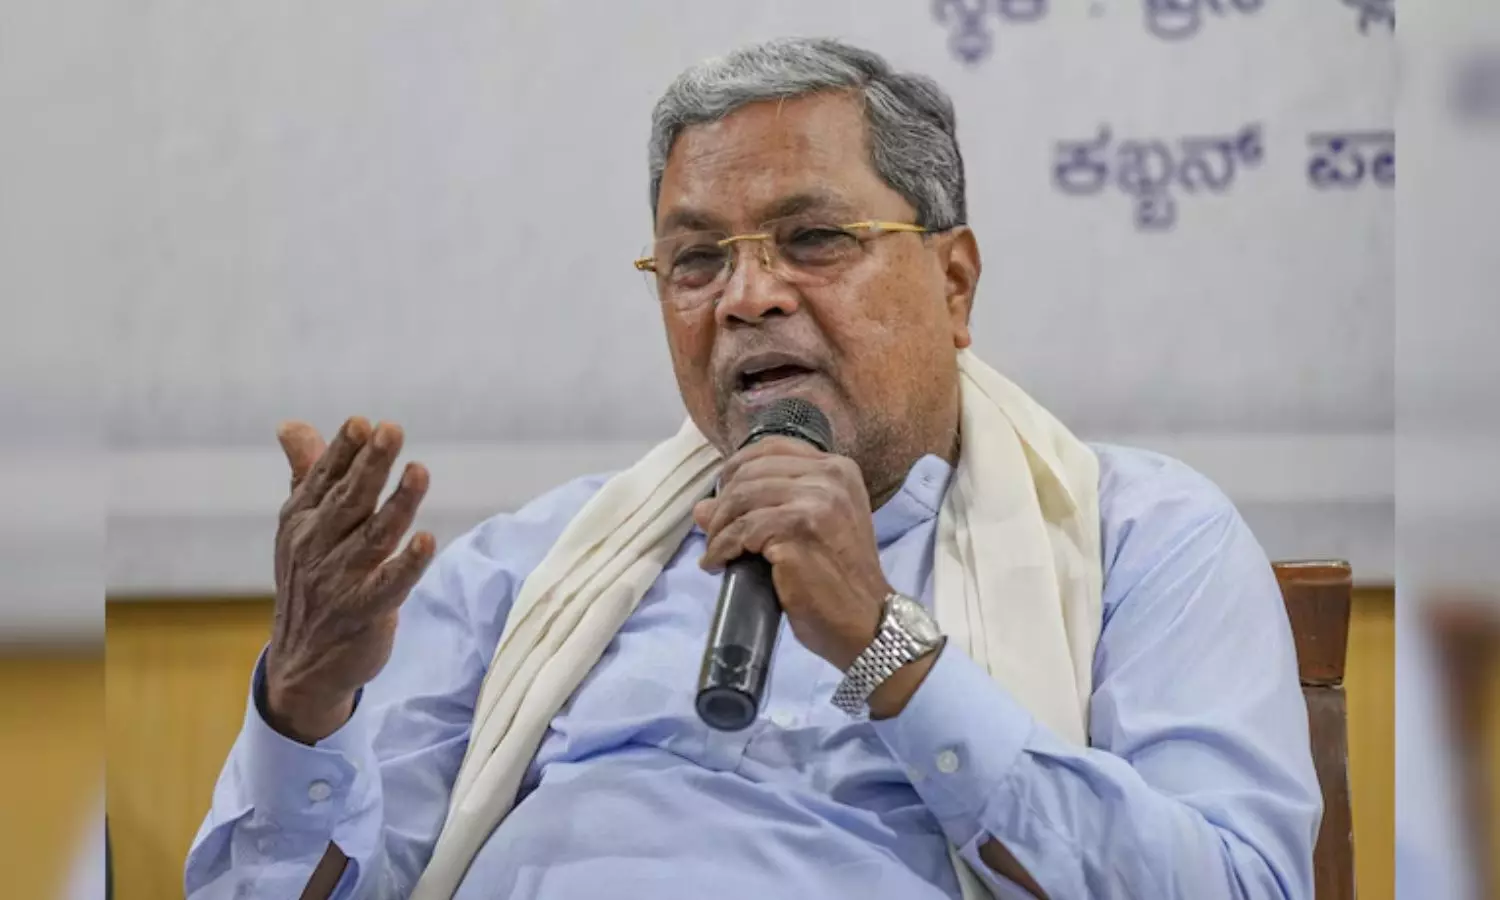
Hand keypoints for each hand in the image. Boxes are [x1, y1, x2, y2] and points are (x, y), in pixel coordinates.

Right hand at [264, 416, 434, 742]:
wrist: (302, 663)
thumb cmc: (310, 581)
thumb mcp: (301, 527)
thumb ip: (307, 474)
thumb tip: (291, 424)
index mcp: (302, 520)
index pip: (325, 478)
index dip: (344, 451)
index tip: (362, 423)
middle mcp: (317, 546)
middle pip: (350, 500)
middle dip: (371, 464)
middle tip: (391, 430)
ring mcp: (339, 580)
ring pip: (374, 536)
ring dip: (398, 504)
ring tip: (419, 472)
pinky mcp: (364, 611)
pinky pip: (389, 584)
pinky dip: (408, 564)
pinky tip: (426, 541)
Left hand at [693, 437, 889, 670]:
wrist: (866, 620)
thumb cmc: (840, 578)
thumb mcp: (810, 529)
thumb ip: (765, 507)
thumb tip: (702, 507)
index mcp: (838, 469)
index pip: (773, 448)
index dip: (737, 467)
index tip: (722, 493)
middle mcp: (830, 477)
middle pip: (751, 473)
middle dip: (723, 503)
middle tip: (714, 531)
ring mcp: (815, 503)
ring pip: (741, 499)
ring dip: (718, 529)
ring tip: (715, 551)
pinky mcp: (797, 531)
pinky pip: (742, 531)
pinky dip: (721, 549)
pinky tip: (717, 564)